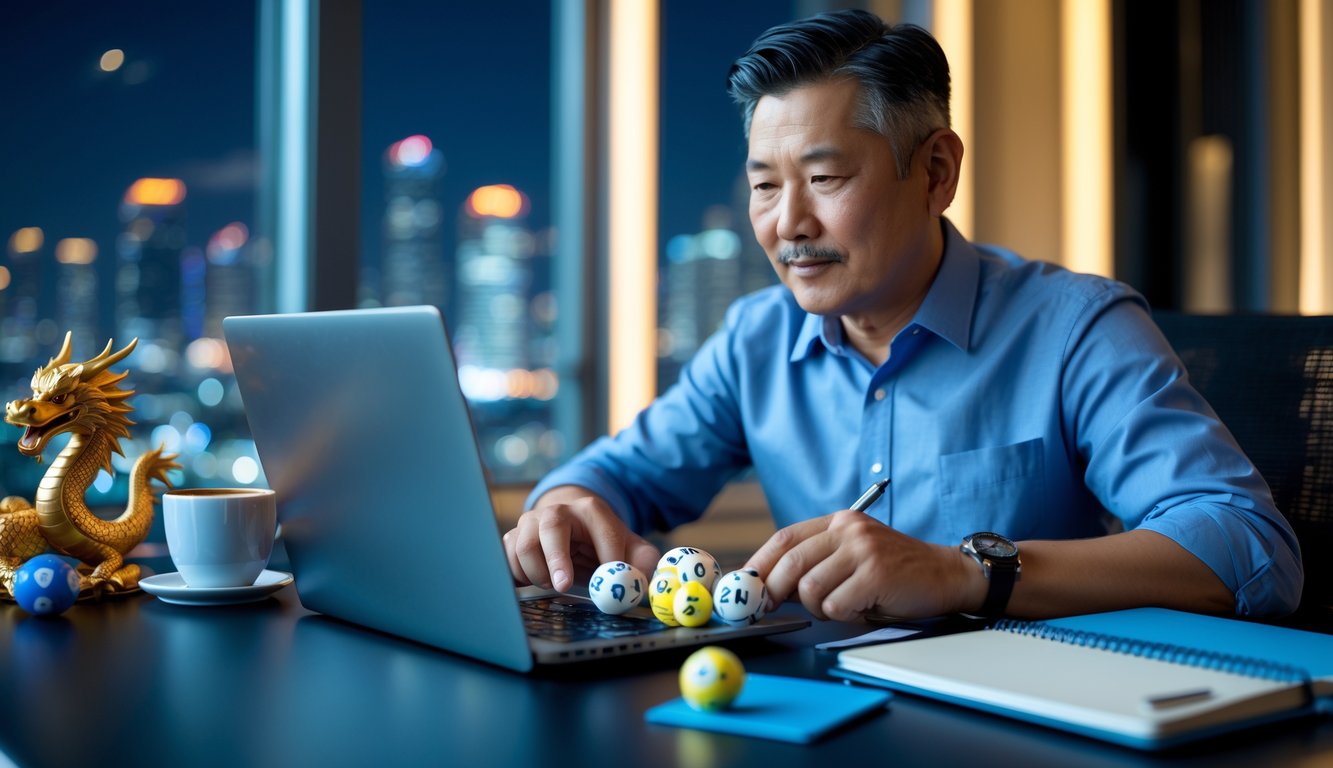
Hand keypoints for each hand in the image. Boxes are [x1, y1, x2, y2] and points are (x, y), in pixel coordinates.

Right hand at [503, 486, 659, 592]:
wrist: (570, 528)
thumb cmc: (602, 542)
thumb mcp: (629, 547)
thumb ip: (643, 561)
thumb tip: (643, 581)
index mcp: (593, 511)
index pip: (604, 532)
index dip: (609, 557)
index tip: (609, 580)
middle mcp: (559, 511)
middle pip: (552, 527)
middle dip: (557, 559)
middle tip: (562, 586)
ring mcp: (531, 522)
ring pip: (525, 546)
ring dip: (539, 573)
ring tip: (554, 583)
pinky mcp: (513, 536)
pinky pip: (507, 558)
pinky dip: (521, 576)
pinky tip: (536, 579)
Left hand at [745, 510, 976, 620]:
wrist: (946, 574)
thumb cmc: (896, 571)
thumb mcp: (853, 555)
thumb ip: (816, 562)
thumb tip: (768, 585)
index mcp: (838, 521)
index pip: (785, 538)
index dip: (760, 563)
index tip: (746, 586)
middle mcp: (849, 530)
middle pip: (791, 563)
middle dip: (775, 592)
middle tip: (774, 608)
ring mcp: (863, 550)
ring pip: (811, 588)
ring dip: (820, 608)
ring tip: (844, 605)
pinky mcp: (876, 573)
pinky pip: (837, 605)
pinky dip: (844, 615)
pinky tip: (864, 608)